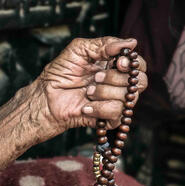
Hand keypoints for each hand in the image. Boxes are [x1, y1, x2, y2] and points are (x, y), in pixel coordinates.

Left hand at [32, 37, 146, 140]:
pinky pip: (117, 113)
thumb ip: (104, 44)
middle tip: (97, 77)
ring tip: (87, 92)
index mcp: (114, 67)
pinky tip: (85, 107)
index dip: (133, 64)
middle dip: (117, 78)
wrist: (47, 98)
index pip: (138, 65)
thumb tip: (131, 42)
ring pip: (128, 98)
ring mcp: (114, 102)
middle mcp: (118, 84)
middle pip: (140, 82)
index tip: (118, 62)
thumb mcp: (79, 50)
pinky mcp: (109, 119)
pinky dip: (99, 108)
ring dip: (104, 93)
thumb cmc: (60, 73)